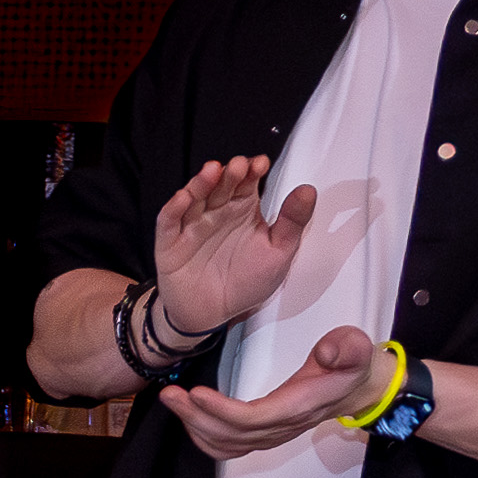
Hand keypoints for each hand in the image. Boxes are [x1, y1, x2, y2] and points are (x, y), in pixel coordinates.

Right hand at [148, 153, 319, 335]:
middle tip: (240, 167)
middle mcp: (217, 212)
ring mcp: (192, 225)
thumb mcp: (278, 253)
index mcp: (242, 210)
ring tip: (213, 171)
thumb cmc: (245, 282)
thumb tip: (308, 191)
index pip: (247, 182)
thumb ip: (293, 222)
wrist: (212, 314)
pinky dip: (174, 208)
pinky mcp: (170, 242)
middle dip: (230, 174)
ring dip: (202, 183)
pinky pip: (169, 221)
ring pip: (195, 197)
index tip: (261, 164)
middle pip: (221, 185)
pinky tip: (183, 198)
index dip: (252, 170)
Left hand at [162, 325, 380, 459]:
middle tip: (171, 393)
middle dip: (196, 417)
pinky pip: (228, 447)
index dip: (223, 411)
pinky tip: (188, 417)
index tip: (197, 393)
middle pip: (232, 434)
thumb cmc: (351, 366)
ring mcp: (271, 435)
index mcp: (298, 407)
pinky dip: (204, 437)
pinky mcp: (263, 434)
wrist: (357, 387)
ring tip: (173, 400)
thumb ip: (346, 348)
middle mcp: (281, 427)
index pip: (255, 418)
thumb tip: (327, 354)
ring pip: (226, 444)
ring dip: (195, 426)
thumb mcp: (355, 347)